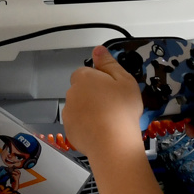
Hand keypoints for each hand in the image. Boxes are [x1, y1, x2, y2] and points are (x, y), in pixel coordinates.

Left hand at [61, 45, 144, 162]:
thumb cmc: (121, 110)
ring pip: (79, 106)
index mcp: (84, 77)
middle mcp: (71, 93)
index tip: (112, 89)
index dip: (99, 80)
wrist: (113, 143)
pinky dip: (86, 126)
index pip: (85, 72)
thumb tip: (98, 50)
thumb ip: (109, 63)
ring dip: (89, 110)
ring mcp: (68, 112)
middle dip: (93, 95)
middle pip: (81, 90)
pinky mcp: (69, 130)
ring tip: (108, 120)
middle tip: (113, 105)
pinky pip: (78, 123)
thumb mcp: (124, 80)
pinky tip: (101, 131)